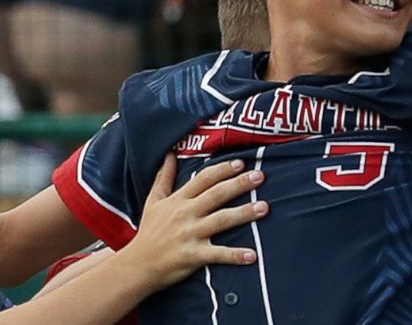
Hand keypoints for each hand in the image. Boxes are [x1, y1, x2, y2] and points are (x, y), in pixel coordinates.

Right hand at [121, 155, 267, 289]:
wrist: (136, 266)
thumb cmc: (149, 232)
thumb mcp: (153, 201)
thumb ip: (164, 177)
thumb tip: (170, 154)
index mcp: (178, 200)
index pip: (203, 179)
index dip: (222, 169)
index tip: (241, 163)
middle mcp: (185, 214)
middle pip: (216, 195)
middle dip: (239, 184)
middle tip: (260, 176)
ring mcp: (189, 234)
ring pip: (221, 220)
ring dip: (244, 214)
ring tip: (265, 207)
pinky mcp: (192, 255)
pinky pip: (217, 254)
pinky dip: (235, 255)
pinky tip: (253, 255)